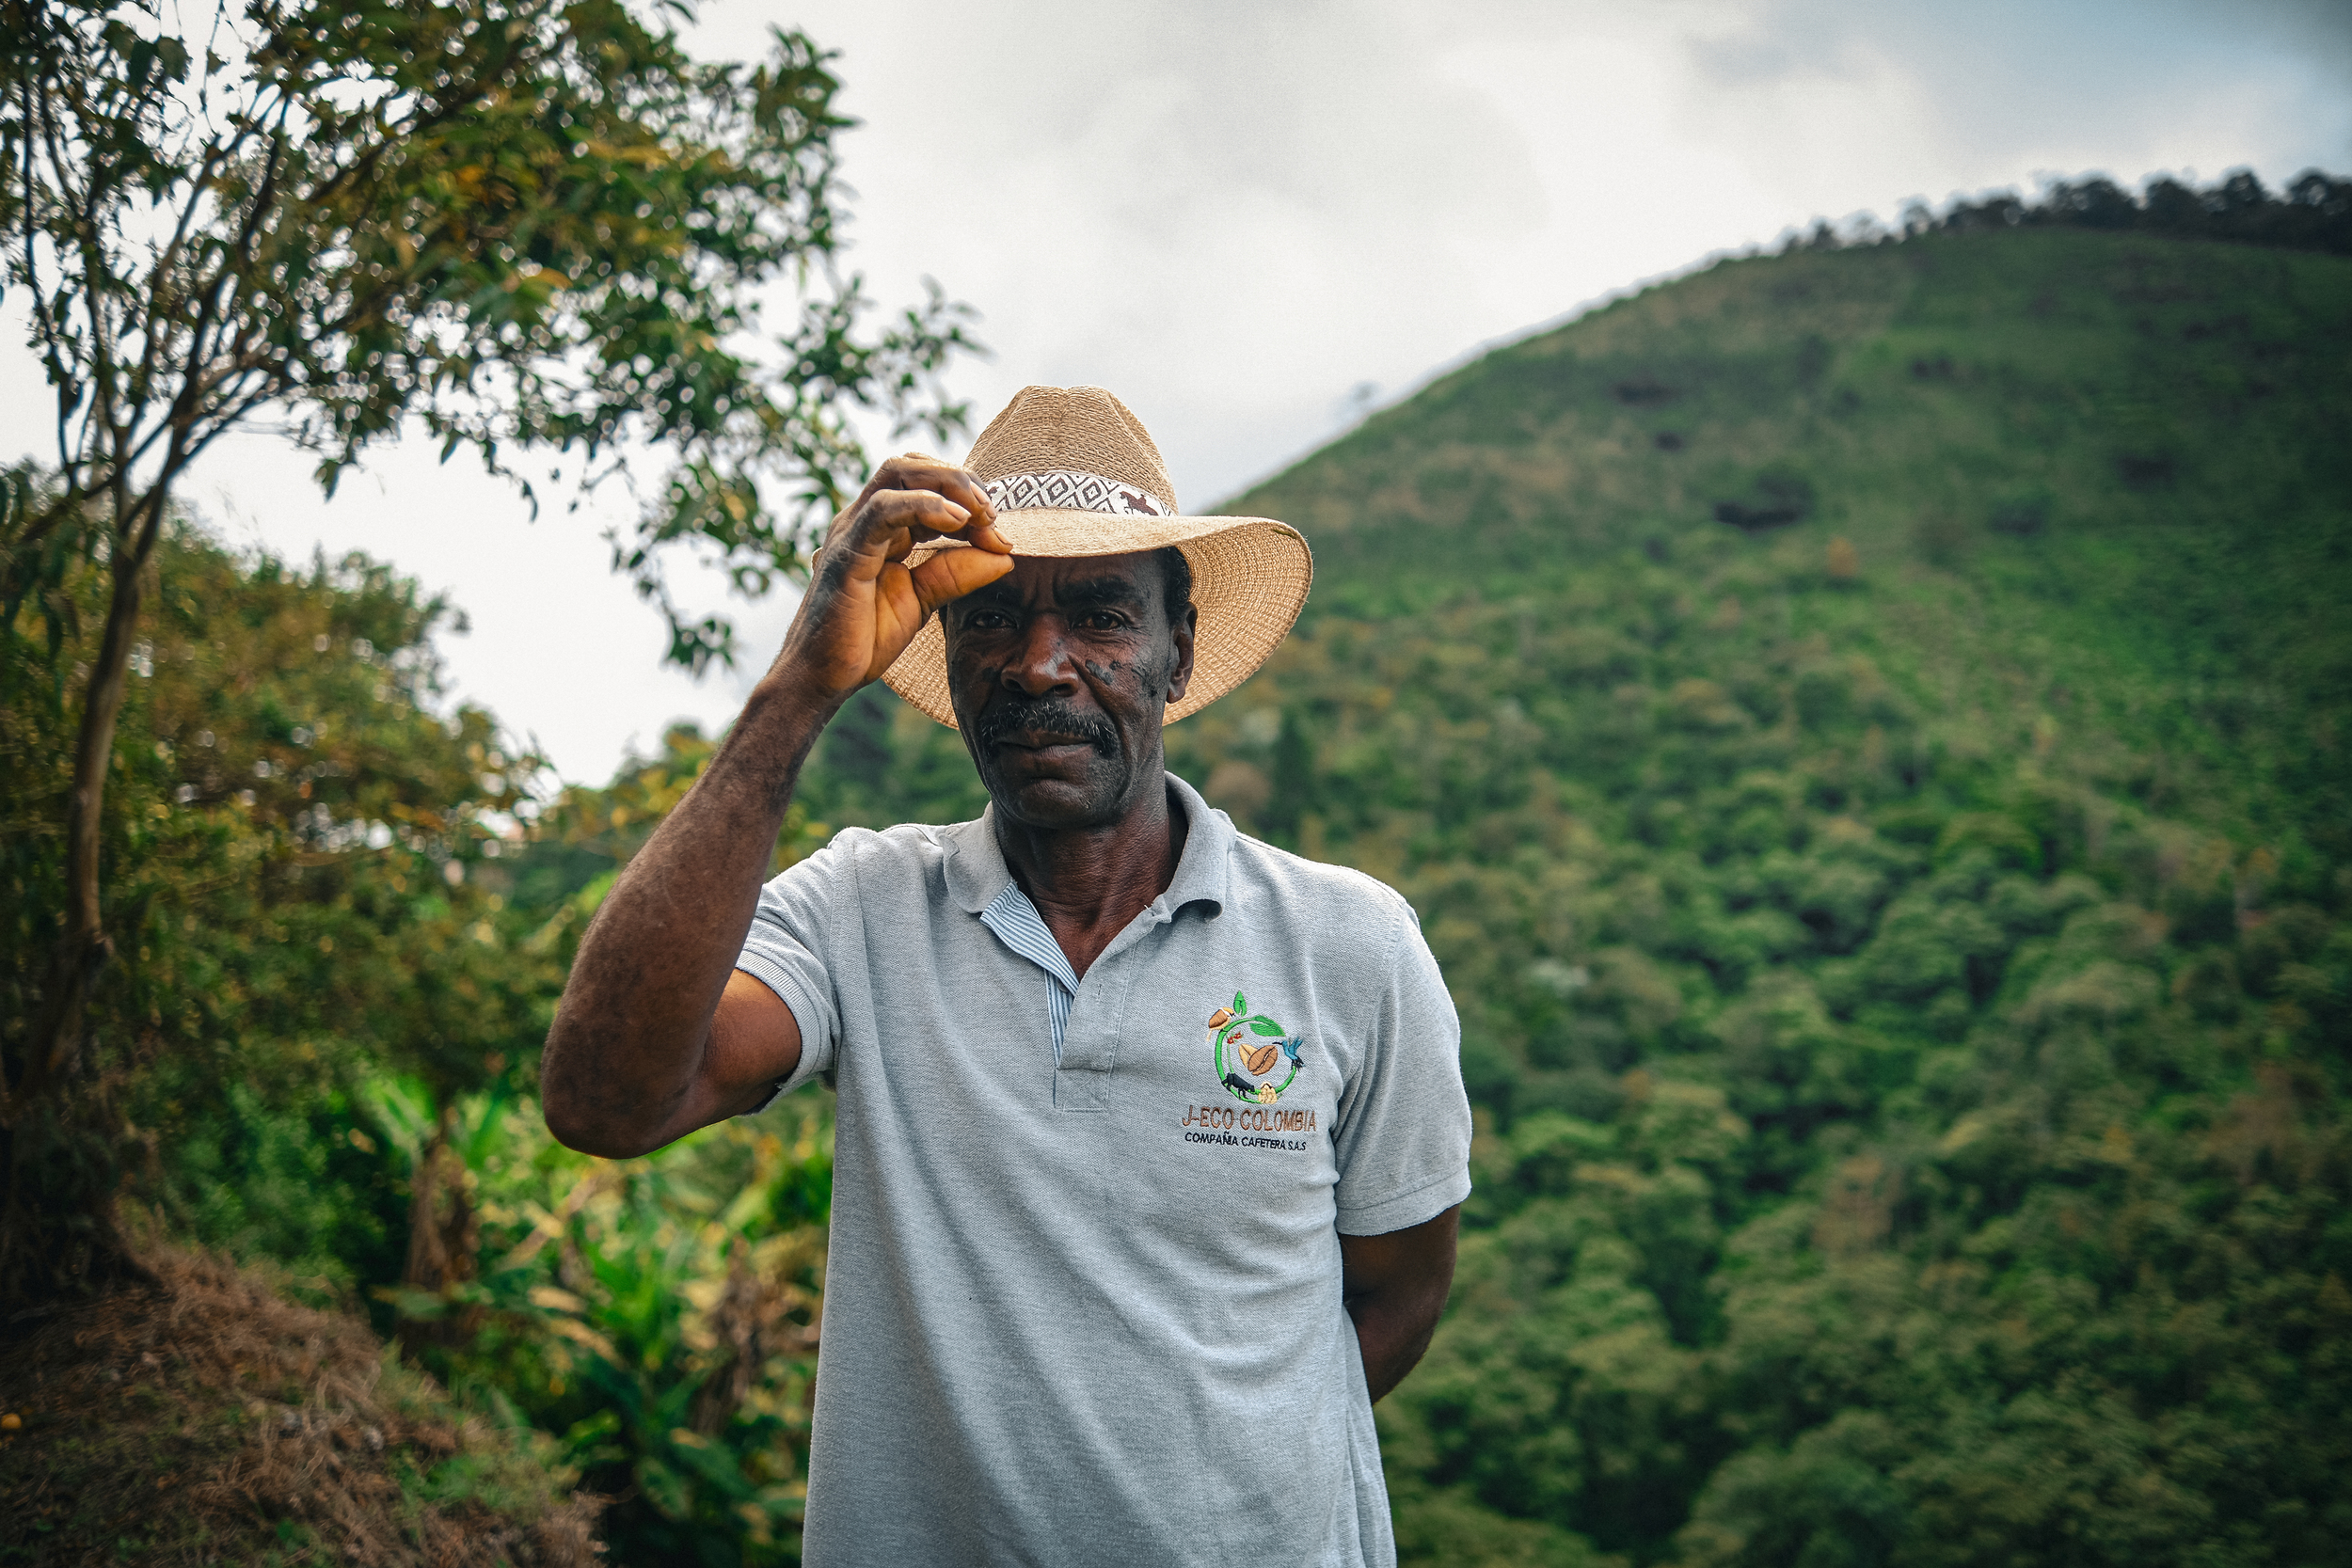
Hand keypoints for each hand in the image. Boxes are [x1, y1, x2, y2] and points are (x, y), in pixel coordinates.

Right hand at [773, 454, 1013, 700]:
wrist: (821, 677)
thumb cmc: (862, 639)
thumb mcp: (923, 600)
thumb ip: (957, 573)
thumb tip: (1005, 556)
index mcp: (883, 527)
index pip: (927, 485)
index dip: (969, 499)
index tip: (1000, 535)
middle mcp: (864, 519)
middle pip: (913, 466)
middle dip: (960, 480)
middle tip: (994, 515)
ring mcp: (852, 531)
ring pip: (898, 473)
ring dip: (948, 485)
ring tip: (981, 514)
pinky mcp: (847, 553)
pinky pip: (883, 510)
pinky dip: (923, 505)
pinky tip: (957, 520)